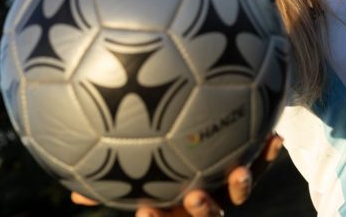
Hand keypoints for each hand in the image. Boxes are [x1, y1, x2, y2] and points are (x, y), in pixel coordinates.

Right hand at [71, 134, 283, 216]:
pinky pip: (262, 161)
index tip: (145, 210)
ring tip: (239, 171)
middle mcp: (204, 196)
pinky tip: (274, 135)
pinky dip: (268, 152)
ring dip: (241, 183)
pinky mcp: (250, 163)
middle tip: (194, 195)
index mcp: (176, 201)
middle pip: (207, 213)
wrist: (208, 140)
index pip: (164, 216)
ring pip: (237, 192)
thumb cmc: (160, 159)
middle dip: (202, 210)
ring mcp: (227, 183)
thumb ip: (111, 177)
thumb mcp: (136, 169)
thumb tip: (71, 192)